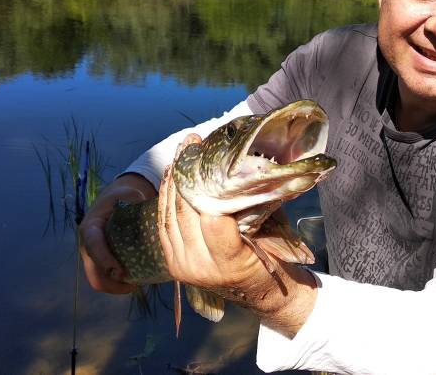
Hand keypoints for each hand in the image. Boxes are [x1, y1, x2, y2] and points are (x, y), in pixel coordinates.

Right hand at [80, 173, 156, 293]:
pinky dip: (119, 285)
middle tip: (136, 284)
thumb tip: (150, 210)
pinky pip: (105, 280)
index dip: (104, 260)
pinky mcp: (100, 262)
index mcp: (91, 227)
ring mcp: (93, 256)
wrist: (116, 201)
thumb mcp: (129, 195)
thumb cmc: (123, 198)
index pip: (93, 245)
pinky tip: (137, 279)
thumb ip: (137, 201)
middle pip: (94, 272)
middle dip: (113, 283)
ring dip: (117, 287)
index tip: (120, 272)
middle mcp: (87, 245)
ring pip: (99, 281)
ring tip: (138, 284)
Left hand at [156, 134, 264, 293]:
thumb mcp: (272, 234)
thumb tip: (248, 168)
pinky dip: (164, 198)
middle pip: (186, 213)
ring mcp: (183, 266)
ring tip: (179, 152)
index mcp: (230, 261)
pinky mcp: (172, 261)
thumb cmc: (269, 258)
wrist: (256, 293)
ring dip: (172, 181)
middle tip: (191, 142)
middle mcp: (201, 266)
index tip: (209, 158)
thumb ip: (255, 208)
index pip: (213, 220)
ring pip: (170, 216)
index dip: (209, 189)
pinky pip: (163, 224)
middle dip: (186, 174)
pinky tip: (169, 176)